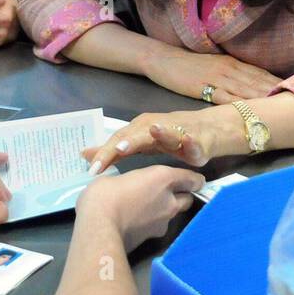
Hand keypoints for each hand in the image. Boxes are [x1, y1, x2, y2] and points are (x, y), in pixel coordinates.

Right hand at [76, 165, 204, 251]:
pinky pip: (157, 228)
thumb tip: (126, 187)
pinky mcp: (153, 239)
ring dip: (165, 212)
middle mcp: (170, 201)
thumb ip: (130, 182)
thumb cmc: (105, 195)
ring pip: (172, 215)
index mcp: (163, 178)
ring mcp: (163, 222)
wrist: (99, 229)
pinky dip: (151, 225)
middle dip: (181, 196)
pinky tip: (136, 223)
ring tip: (145, 209)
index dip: (192, 180)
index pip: (192, 179)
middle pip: (187, 199)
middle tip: (165, 193)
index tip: (189, 181)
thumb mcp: (116, 178)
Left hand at [83, 107, 245, 175]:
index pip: (119, 140)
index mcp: (140, 129)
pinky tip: (185, 142)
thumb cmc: (171, 137)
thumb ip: (114, 150)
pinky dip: (188, 141)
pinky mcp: (195, 139)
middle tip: (109, 156)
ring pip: (161, 133)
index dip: (105, 153)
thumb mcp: (140, 144)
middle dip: (120, 146)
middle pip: (134, 135)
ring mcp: (176, 130)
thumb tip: (85, 154)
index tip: (91, 169)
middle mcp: (155, 125)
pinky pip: (190, 141)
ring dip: (150, 135)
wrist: (208, 130)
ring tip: (134, 143)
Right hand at [142, 48, 281, 102]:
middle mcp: (229, 69)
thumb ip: (232, 76)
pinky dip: (239, 104)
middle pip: (257, 81)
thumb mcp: (214, 67)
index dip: (277, 82)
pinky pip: (224, 97)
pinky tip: (249, 111)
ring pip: (245, 89)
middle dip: (277, 91)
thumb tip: (250, 86)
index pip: (260, 74)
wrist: (163, 58)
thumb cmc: (188, 66)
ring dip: (264, 98)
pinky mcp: (203, 86)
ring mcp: (217, 77)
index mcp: (232, 64)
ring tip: (281, 106)